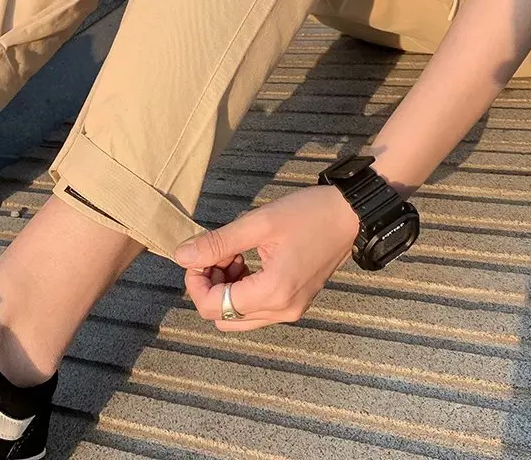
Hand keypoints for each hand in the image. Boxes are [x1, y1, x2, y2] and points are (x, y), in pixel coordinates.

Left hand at [174, 185, 359, 331]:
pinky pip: (256, 308)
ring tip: (233, 253)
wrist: (348, 215)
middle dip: (210, 286)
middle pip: (222, 317)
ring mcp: (290, 310)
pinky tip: (247, 260)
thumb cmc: (307, 214)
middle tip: (217, 253)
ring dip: (226, 287)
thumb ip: (218, 243)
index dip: (195, 282)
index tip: (198, 255)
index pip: (213, 307)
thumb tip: (182, 256)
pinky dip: (243, 288)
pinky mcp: (294, 303)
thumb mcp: (258, 224)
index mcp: (273, 293)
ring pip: (238, 315)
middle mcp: (281, 311)